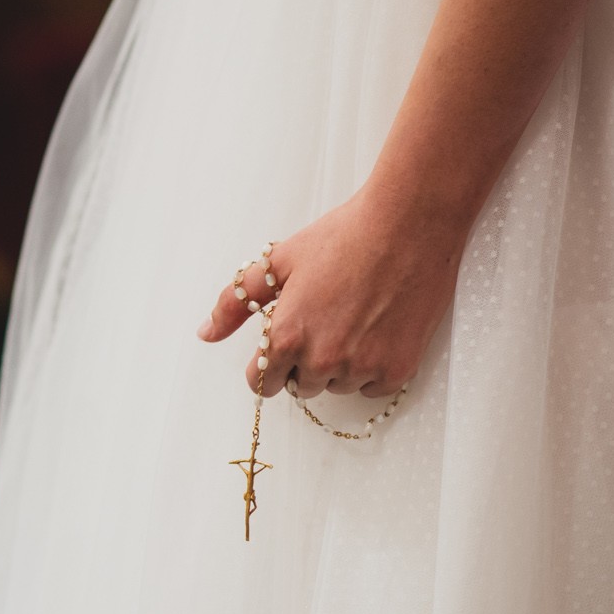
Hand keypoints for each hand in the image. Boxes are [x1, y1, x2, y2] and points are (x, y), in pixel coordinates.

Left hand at [196, 186, 467, 399]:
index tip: (279, 348)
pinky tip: (376, 332)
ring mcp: (362, 367)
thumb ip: (235, 303)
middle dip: (303, 361)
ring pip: (337, 386)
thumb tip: (206, 333)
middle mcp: (322, 360)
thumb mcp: (277, 263)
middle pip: (301, 385)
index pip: (262, 382)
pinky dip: (372, 369)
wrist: (407, 225)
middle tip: (322, 322)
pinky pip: (373, 388)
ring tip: (352, 321)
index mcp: (286, 337)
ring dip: (339, 366)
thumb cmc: (342, 237)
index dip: (268, 364)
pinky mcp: (397, 369)